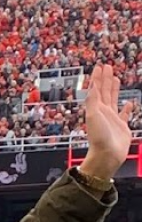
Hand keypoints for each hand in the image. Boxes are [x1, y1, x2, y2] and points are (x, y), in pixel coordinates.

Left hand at [84, 63, 130, 184]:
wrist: (106, 155)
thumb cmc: (99, 138)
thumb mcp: (93, 116)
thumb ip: (93, 100)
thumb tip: (92, 84)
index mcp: (96, 108)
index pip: (96, 88)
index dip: (98, 77)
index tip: (100, 66)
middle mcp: (103, 112)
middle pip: (104, 91)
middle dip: (105, 79)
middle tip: (107, 67)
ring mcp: (112, 118)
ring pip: (113, 99)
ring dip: (114, 89)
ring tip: (116, 79)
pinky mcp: (121, 126)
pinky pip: (124, 114)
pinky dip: (126, 108)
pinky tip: (129, 103)